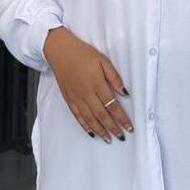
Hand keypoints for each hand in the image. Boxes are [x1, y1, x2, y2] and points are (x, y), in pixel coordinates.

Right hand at [43, 27, 133, 143]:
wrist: (60, 50)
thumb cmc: (81, 53)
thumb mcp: (103, 60)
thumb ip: (114, 77)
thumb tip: (124, 92)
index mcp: (96, 83)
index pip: (112, 105)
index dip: (121, 118)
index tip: (129, 126)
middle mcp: (86, 93)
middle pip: (102, 115)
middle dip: (113, 127)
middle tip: (121, 136)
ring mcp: (76, 97)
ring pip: (89, 118)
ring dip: (100, 130)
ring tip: (108, 139)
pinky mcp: (68, 98)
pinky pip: (77, 116)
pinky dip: (84, 126)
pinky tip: (91, 132)